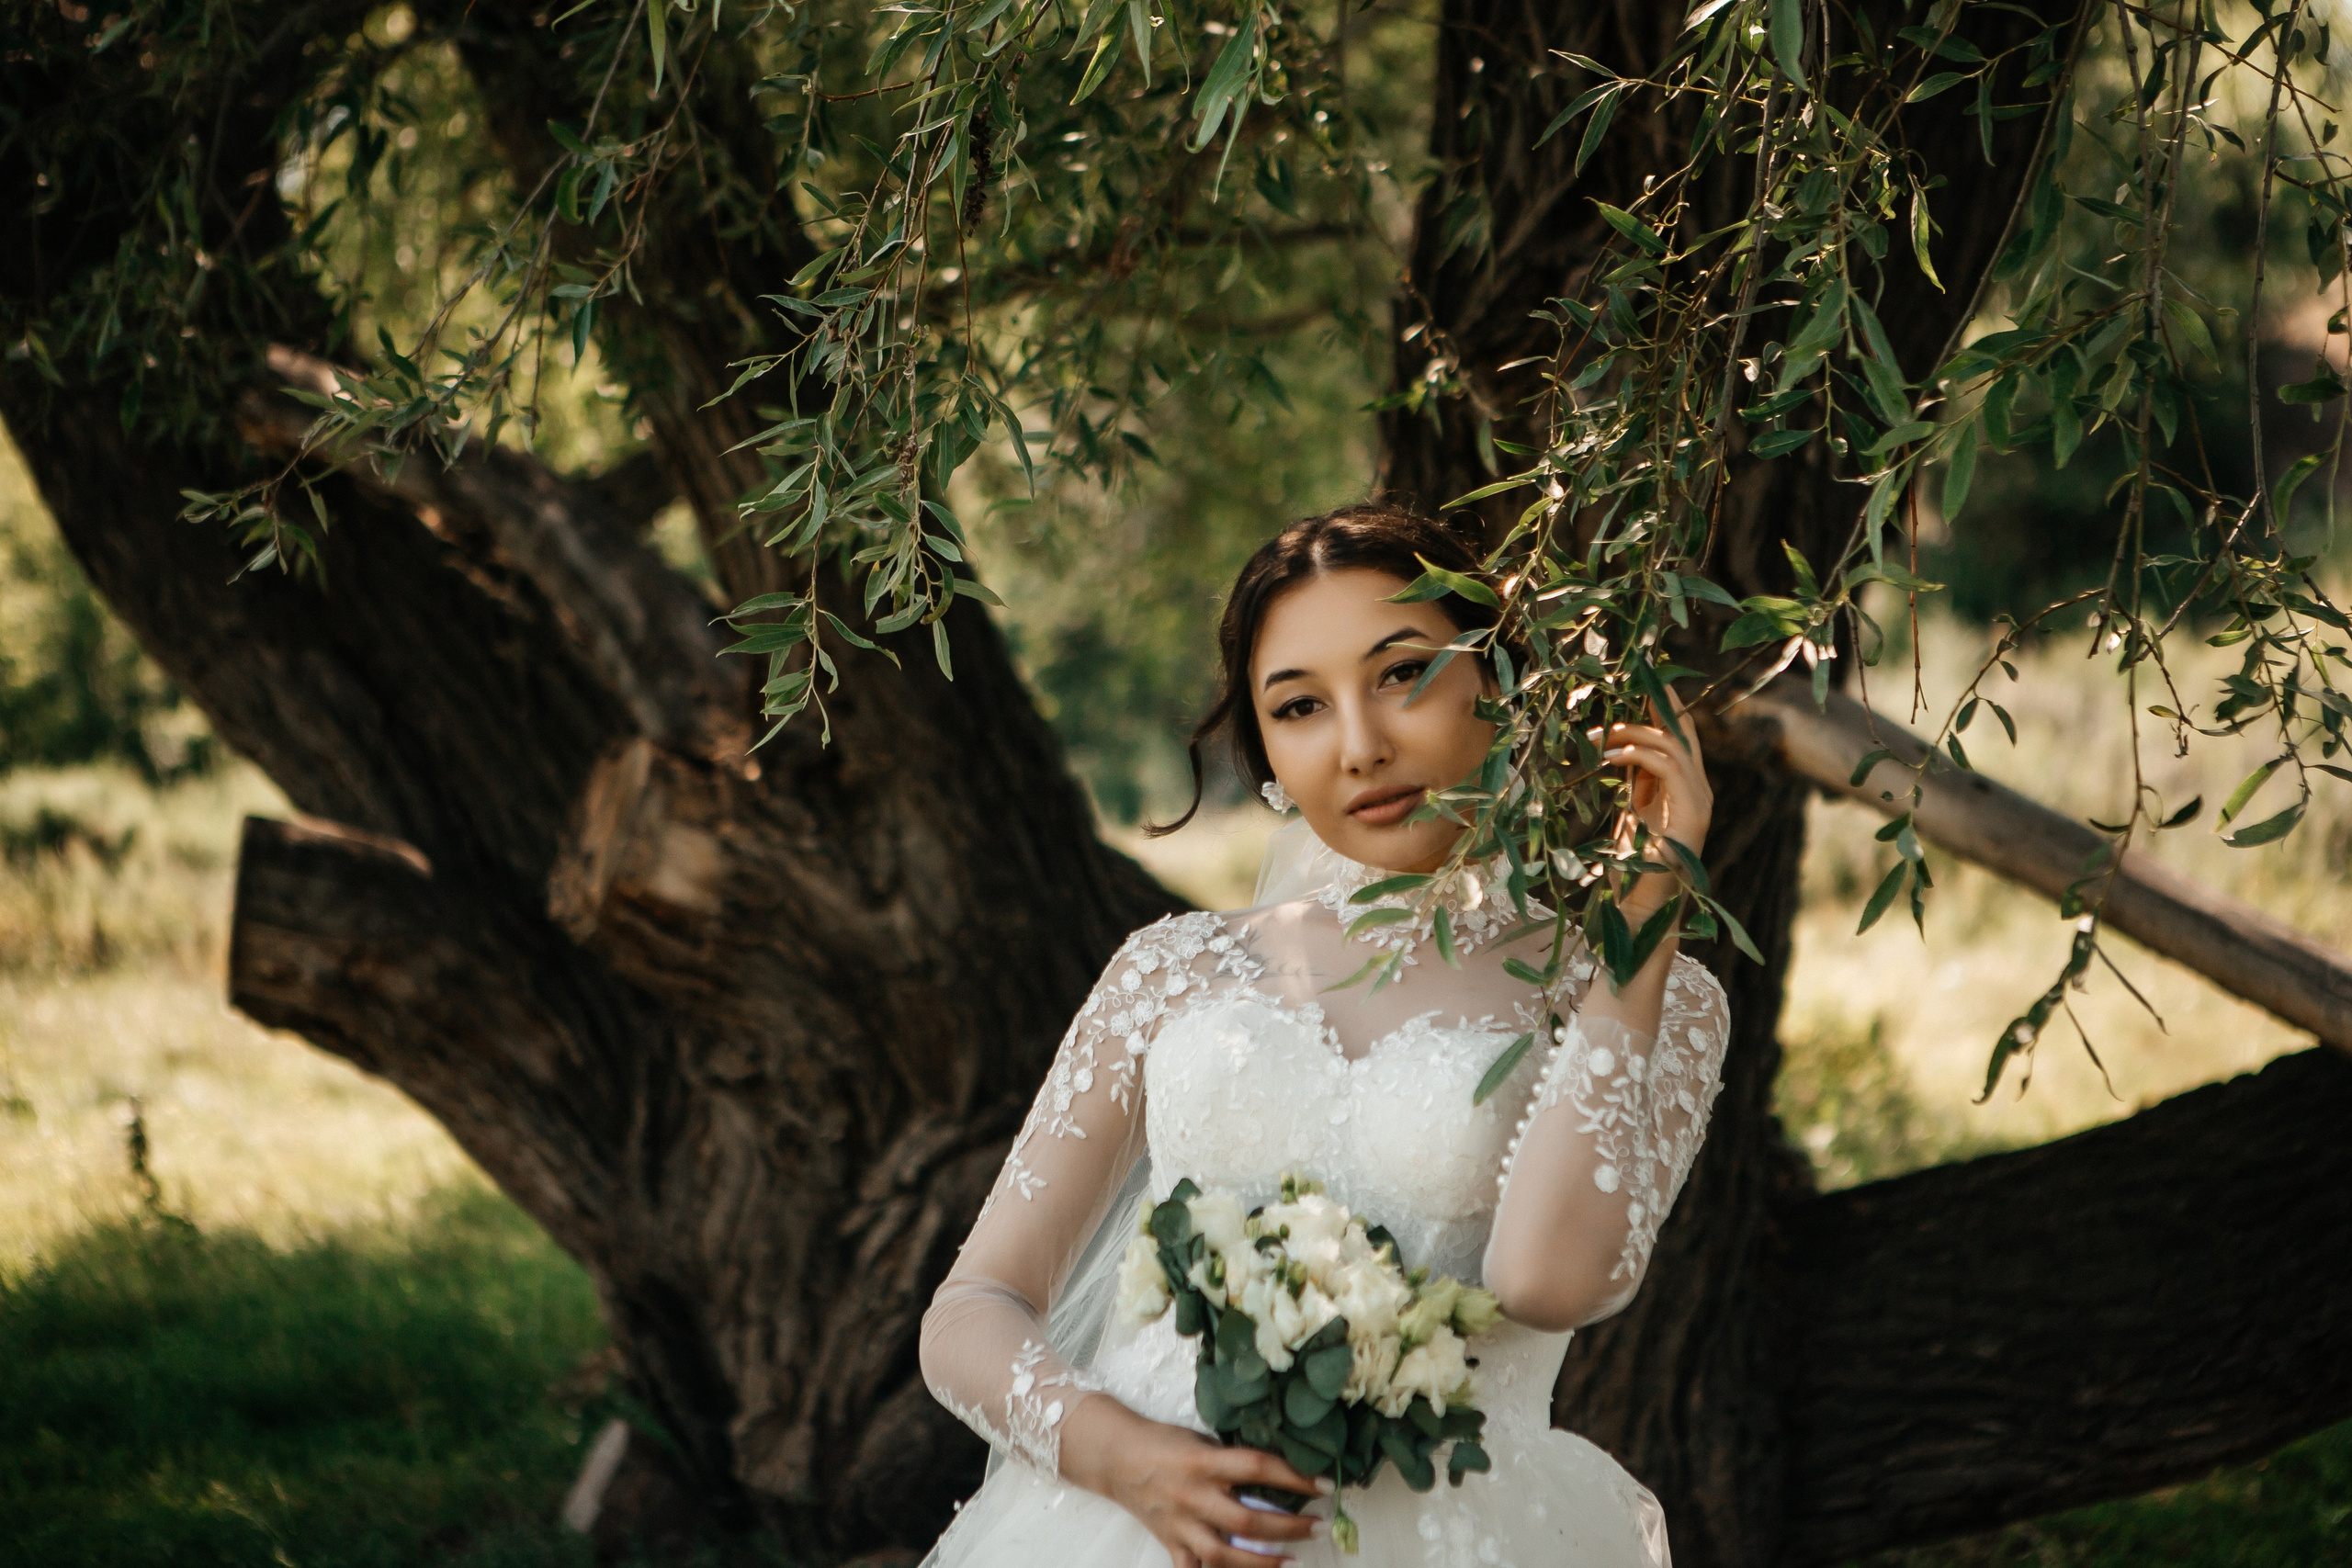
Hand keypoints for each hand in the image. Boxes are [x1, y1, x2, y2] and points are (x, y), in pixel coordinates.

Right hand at [1060, 1397, 1326, 1566]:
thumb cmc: (1164, 1442)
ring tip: (1292, 1562)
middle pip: (1247, 1520)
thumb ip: (1233, 1460)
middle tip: (1318, 1527)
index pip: (1256, 1468)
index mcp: (1203, 1462)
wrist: (1116, 1458)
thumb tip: (1279, 1473)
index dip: (1294, 1477)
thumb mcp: (1201, 1440)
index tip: (1324, 1484)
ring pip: (1224, 1555)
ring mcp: (1180, 1524)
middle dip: (1289, 1527)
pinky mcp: (1170, 1543)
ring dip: (1262, 1563)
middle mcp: (1192, 1495)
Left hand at [1591, 691, 1712, 919]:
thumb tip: (1624, 750)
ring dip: (1633, 733)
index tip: (1641, 680)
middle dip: (1657, 704)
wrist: (1638, 911)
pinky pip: (1669, 767)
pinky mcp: (1693, 817)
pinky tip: (1610, 757)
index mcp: (1686, 789)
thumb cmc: (1631, 869)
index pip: (1680, 737)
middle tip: (1625, 683)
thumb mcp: (1632, 813)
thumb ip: (1637, 783)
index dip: (1664, 707)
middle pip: (1684, 732)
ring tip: (1599, 736)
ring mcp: (1700, 803)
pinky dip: (1638, 754)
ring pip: (1675, 745)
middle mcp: (1699, 791)